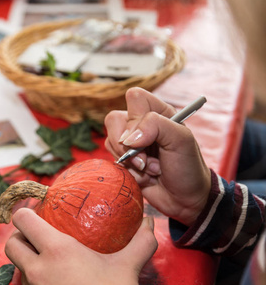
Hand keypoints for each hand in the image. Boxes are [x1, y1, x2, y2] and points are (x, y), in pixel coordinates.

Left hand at [5, 208, 156, 284]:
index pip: (23, 220)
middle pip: (12, 243)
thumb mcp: (127, 269)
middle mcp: (37, 270)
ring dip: (26, 258)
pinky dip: (33, 278)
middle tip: (39, 234)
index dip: (26, 212)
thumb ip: (140, 243)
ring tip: (47, 258)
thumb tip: (149, 223)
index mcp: (56, 250)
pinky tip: (54, 278)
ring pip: (16, 266)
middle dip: (21, 236)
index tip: (38, 212)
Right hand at [105, 87, 210, 225]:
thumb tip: (128, 137)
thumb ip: (156, 126)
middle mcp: (142, 125)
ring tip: (151, 169)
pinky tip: (145, 177)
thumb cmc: (188, 168)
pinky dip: (129, 172)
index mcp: (158, 112)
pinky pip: (112, 160)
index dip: (136, 117)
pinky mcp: (124, 160)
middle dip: (129, 146)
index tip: (147, 137)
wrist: (186, 200)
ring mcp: (131, 143)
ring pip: (111, 141)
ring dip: (131, 161)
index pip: (134, 97)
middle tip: (146, 158)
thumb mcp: (182, 140)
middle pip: (114, 120)